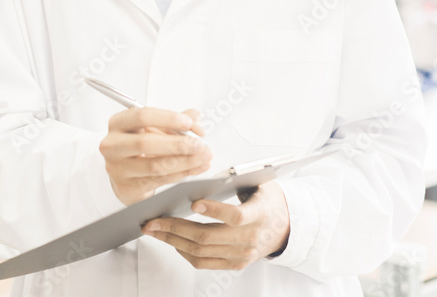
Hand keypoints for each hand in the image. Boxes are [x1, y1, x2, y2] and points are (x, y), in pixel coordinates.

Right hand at [99, 107, 210, 205]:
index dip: (168, 119)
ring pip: (155, 165)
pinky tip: (196, 168)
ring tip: (204, 157)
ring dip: (185, 161)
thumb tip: (195, 116)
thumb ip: (173, 121)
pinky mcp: (127, 187)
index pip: (142, 116)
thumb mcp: (152, 128)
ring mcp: (117, 168)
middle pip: (146, 143)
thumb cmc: (137, 146)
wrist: (124, 174)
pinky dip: (182, 173)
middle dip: (178, 144)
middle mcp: (113, 145)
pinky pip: (159, 180)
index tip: (189, 123)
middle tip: (199, 144)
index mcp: (118, 123)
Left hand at [140, 180, 290, 269]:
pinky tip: (172, 240)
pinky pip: (203, 262)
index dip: (214, 210)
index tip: (193, 203)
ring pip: (200, 251)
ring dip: (173, 241)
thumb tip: (207, 172)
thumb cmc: (266, 200)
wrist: (284, 227)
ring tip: (155, 230)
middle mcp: (250, 239)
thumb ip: (238, 178)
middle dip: (175, 228)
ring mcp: (241, 255)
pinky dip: (183, 252)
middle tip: (153, 220)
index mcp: (259, 215)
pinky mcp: (234, 264)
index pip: (235, 216)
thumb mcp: (260, 183)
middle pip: (207, 237)